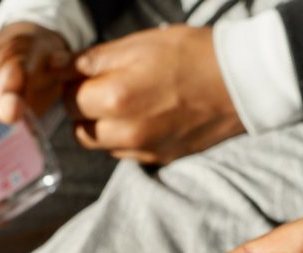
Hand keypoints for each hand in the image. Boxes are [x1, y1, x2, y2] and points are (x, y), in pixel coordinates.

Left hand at [67, 25, 242, 163]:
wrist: (241, 82)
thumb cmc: (192, 54)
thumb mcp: (139, 43)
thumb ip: (95, 60)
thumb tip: (60, 68)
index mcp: (115, 98)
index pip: (68, 100)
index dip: (73, 83)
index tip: (86, 74)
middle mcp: (126, 132)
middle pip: (79, 128)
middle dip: (84, 108)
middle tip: (103, 87)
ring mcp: (143, 150)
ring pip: (101, 144)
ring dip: (102, 126)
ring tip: (124, 102)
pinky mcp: (160, 159)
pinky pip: (125, 153)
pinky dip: (124, 137)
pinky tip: (143, 116)